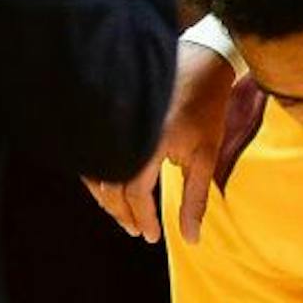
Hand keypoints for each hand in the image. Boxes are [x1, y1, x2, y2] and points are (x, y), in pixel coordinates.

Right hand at [84, 40, 236, 243]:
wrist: (199, 63)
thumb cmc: (206, 110)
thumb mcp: (206, 157)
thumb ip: (195, 199)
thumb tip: (191, 239)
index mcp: (150, 140)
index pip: (134, 190)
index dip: (141, 217)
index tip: (151, 236)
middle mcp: (125, 129)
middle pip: (110, 185)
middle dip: (123, 214)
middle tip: (138, 232)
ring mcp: (113, 121)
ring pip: (97, 172)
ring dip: (109, 200)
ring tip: (128, 218)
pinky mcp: (109, 117)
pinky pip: (96, 156)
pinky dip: (102, 179)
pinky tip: (116, 193)